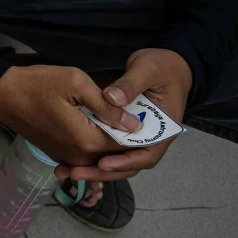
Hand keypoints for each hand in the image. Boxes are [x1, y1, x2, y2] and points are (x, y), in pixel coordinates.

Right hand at [0, 64, 139, 168]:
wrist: (1, 94)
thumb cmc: (37, 84)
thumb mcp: (75, 83)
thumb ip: (107, 105)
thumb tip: (134, 123)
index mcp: (87, 140)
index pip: (128, 145)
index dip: (143, 132)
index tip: (151, 116)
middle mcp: (80, 156)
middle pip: (117, 153)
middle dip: (131, 138)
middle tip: (140, 115)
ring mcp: (69, 157)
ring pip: (103, 154)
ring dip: (114, 140)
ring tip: (122, 117)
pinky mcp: (60, 154)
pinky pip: (88, 153)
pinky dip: (98, 142)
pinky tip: (101, 123)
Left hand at [57, 48, 191, 182]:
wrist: (169, 64)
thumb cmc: (162, 67)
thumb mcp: (147, 70)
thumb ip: (130, 84)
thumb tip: (112, 99)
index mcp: (162, 129)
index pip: (146, 154)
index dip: (125, 162)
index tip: (103, 163)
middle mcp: (151, 137)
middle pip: (129, 163)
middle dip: (103, 171)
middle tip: (75, 173)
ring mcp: (137, 135)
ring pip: (118, 159)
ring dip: (95, 167)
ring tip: (68, 171)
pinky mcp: (124, 130)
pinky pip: (110, 147)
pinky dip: (93, 154)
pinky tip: (71, 159)